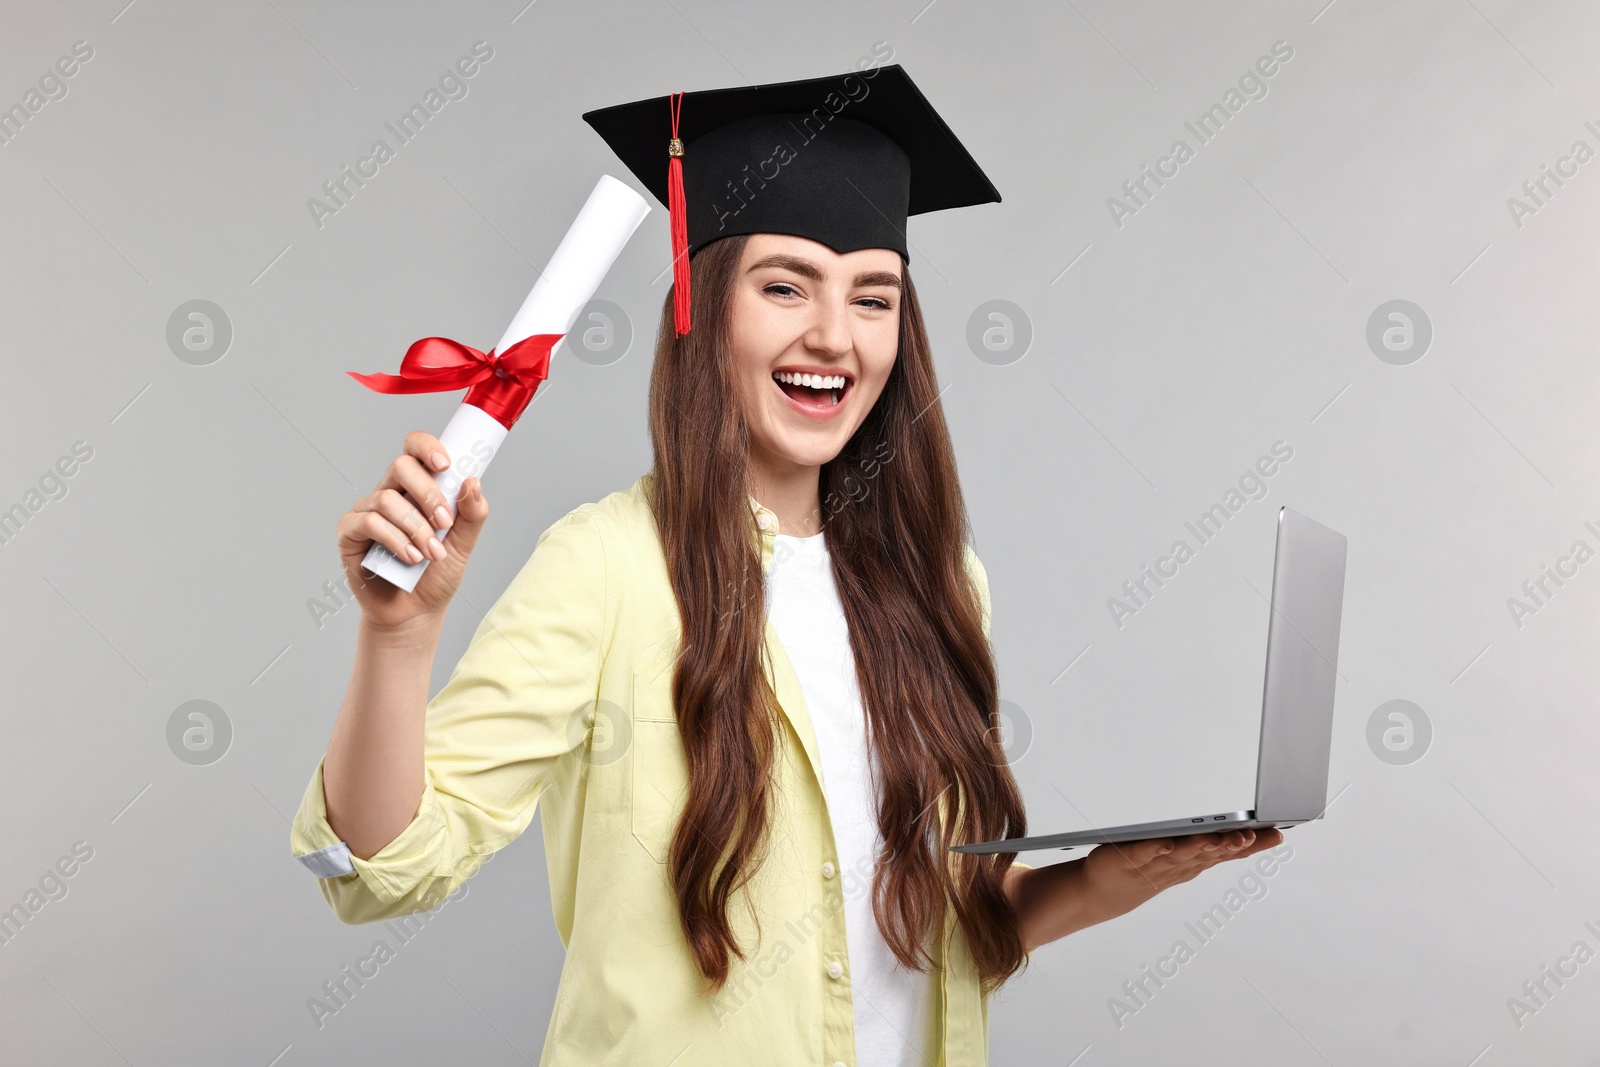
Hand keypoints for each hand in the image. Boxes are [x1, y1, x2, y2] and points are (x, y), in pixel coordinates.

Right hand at [335, 430, 489, 631]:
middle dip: (429, 494)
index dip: (427, 447)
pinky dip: (395, 540)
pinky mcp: (350, 533)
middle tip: (445, 524)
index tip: (446, 465)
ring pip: (387, 499)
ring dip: (416, 528)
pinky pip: (369, 523)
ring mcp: (366, 511)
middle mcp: (389, 493)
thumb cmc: (436, 575)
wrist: (416, 612)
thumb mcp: (464, 544)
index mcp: (416, 488)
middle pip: (401, 466)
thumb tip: (472, 482)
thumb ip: (472, 514)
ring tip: (431, 555)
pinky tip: (410, 559)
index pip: (414, 449)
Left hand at [1079, 827, 1284, 921]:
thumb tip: (1248, 832)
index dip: (1252, 844)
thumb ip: (1216, 844)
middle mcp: (1179, 864)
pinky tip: (1165, 843)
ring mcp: (1155, 864)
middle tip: (1249, 835)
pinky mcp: (1129, 858)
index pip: (1228, 852)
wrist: (1108, 891)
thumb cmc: (1151, 868)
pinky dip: (1154, 848)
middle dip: (1229, 845)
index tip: (1277, 833)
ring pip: (1180, 854)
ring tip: (1214, 838)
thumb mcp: (1188, 855)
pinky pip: (1143, 852)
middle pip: (1207, 854)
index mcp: (1195, 861)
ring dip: (1198, 847)